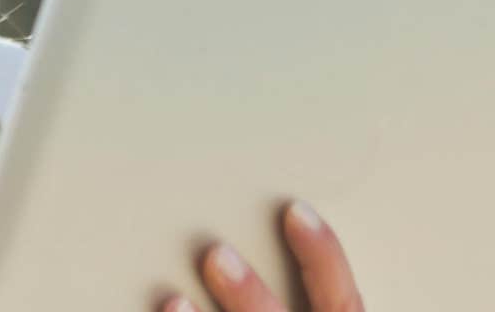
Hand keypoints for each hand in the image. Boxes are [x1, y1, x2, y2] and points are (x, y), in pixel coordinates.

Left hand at [159, 200, 362, 311]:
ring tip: (176, 299)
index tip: (295, 212)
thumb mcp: (315, 303)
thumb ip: (306, 288)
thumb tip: (262, 227)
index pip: (344, 301)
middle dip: (250, 295)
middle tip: (216, 255)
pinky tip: (168, 310)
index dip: (323, 255)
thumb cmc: (293, 309)